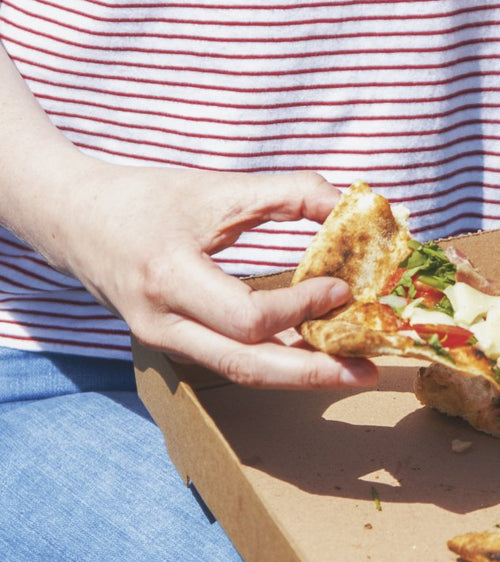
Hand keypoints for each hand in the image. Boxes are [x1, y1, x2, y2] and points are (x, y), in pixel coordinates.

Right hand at [57, 160, 378, 388]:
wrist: (70, 218)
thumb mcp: (216, 188)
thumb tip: (354, 204)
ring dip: (301, 373)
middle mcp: (162, 322)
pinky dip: (276, 359)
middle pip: (247, 368)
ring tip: (352, 368)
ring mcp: (164, 342)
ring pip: (242, 372)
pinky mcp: (172, 347)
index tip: (342, 288)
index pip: (246, 317)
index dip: (300, 308)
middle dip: (313, 374)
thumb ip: (288, 193)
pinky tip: (315, 352)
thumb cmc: (145, 198)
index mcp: (168, 277)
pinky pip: (232, 361)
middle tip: (368, 372)